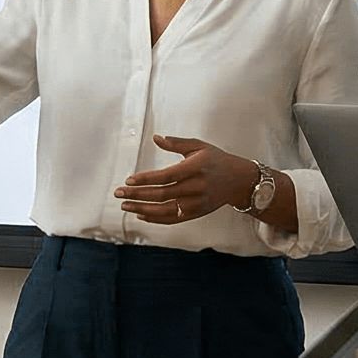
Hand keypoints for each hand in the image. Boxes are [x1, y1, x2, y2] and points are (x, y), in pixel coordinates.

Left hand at [116, 135, 254, 224]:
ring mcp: (196, 203)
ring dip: (142, 209)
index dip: (145, 179)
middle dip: (137, 195)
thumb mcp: (199, 146)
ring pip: (164, 209)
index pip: (165, 176)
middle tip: (119, 193)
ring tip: (125, 205)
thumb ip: (176, 143)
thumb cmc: (216, 160)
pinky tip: (141, 215)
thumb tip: (155, 138)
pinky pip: (172, 219)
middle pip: (161, 194)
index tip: (129, 180)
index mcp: (195, 168)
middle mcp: (195, 188)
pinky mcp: (196, 213)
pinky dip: (155, 219)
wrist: (238, 180)